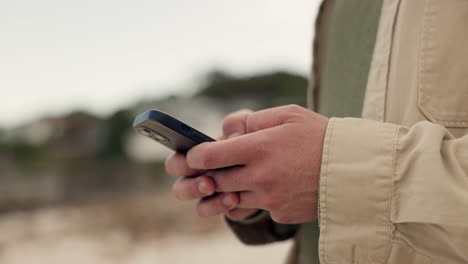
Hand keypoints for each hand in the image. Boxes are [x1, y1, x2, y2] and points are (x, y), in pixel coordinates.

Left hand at [169, 105, 328, 223]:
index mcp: (259, 148)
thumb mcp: (288, 115)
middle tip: (206, 168)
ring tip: (230, 178)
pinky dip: (250, 199)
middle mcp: (260, 176)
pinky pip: (253, 209)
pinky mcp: (280, 213)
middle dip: (204, 175)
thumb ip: (253, 120)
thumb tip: (228, 132)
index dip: (194, 155)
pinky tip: (259, 187)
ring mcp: (269, 199)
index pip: (208, 156)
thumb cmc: (320, 136)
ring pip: (230, 199)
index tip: (194, 154)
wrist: (353, 169)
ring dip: (225, 190)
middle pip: (214, 181)